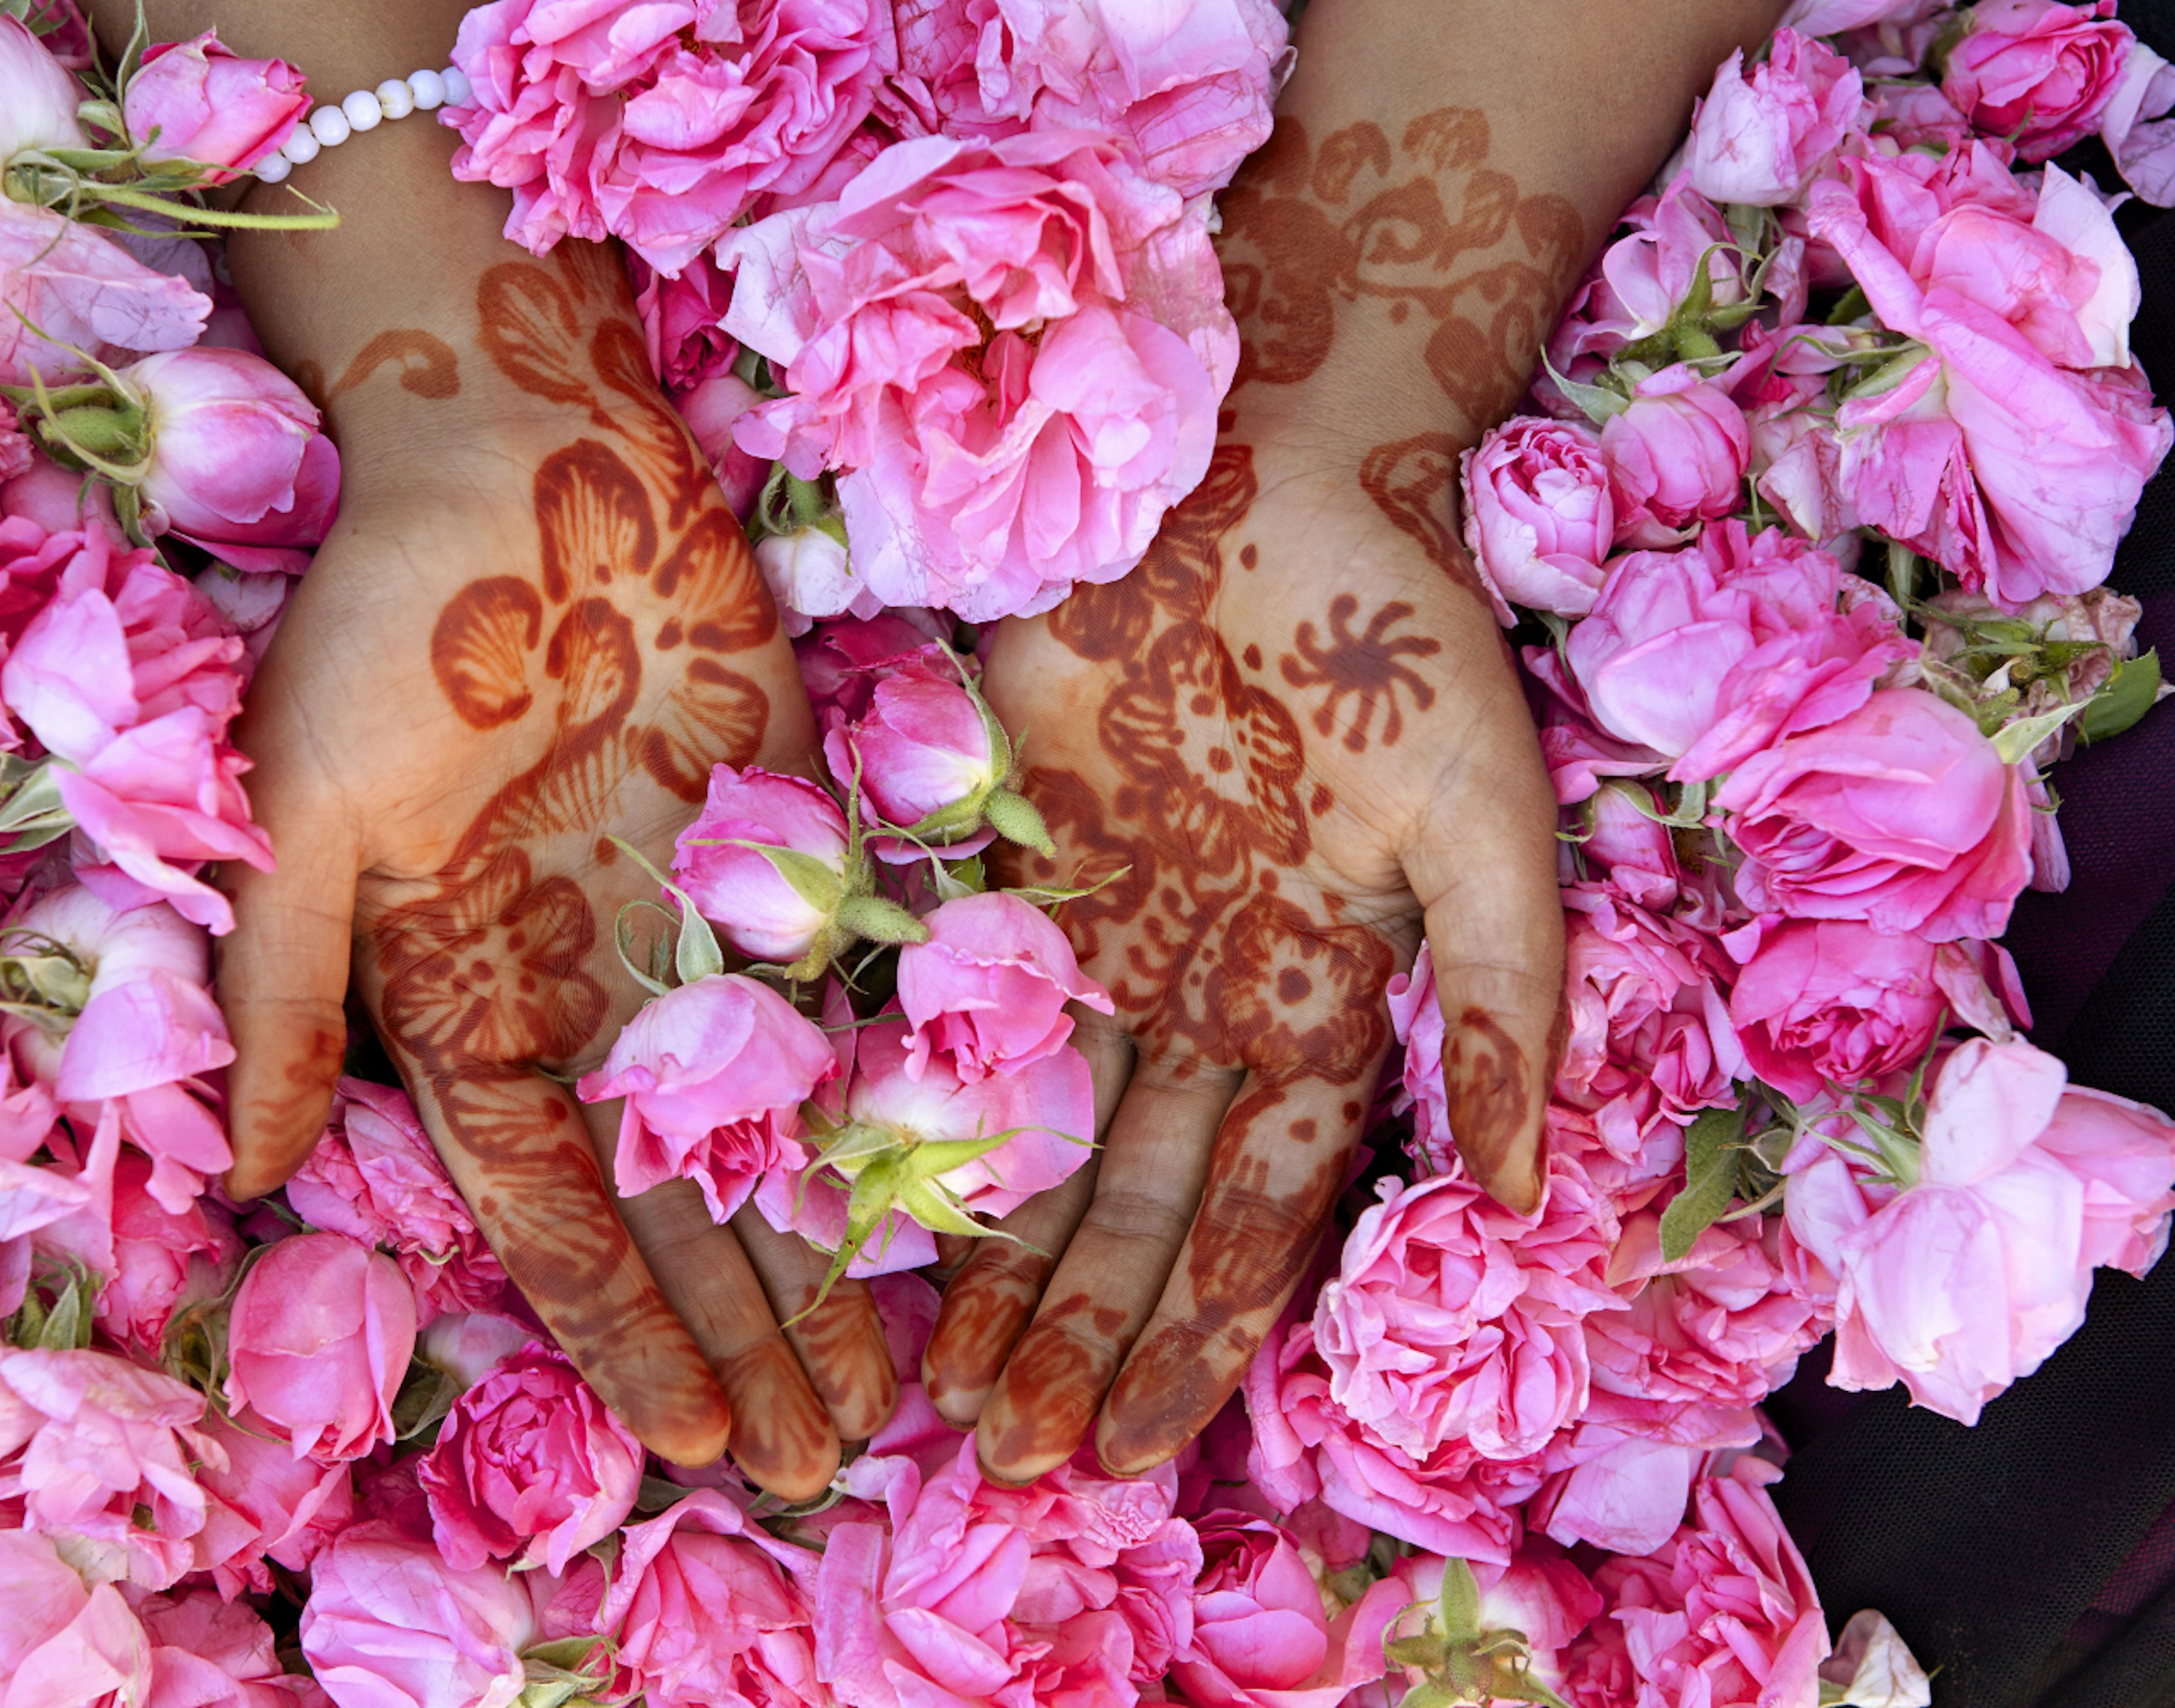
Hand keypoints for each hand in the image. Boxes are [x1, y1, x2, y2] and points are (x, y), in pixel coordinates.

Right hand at [215, 242, 894, 1497]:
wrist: (523, 451)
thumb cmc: (389, 616)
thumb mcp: (303, 804)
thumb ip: (283, 985)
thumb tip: (239, 1172)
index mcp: (460, 996)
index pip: (549, 1202)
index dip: (612, 1323)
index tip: (683, 1436)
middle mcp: (579, 991)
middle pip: (668, 1204)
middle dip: (730, 1334)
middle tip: (806, 1463)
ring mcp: (682, 934)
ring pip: (758, 1137)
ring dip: (807, 1267)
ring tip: (874, 1394)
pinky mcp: (774, 862)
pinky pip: (833, 1015)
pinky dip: (874, 1118)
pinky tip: (929, 1217)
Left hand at [921, 438, 1564, 1483]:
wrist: (1269, 464)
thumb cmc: (1399, 633)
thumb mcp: (1486, 820)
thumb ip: (1503, 999)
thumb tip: (1513, 1191)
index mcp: (1315, 996)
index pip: (1253, 1203)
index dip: (1197, 1330)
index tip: (1133, 1450)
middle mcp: (1198, 989)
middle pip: (1132, 1197)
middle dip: (1079, 1332)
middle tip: (1011, 1466)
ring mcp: (1096, 928)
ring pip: (1036, 1127)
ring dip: (994, 1259)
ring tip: (937, 1392)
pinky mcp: (1000, 853)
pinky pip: (945, 1005)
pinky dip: (909, 1102)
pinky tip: (860, 1206)